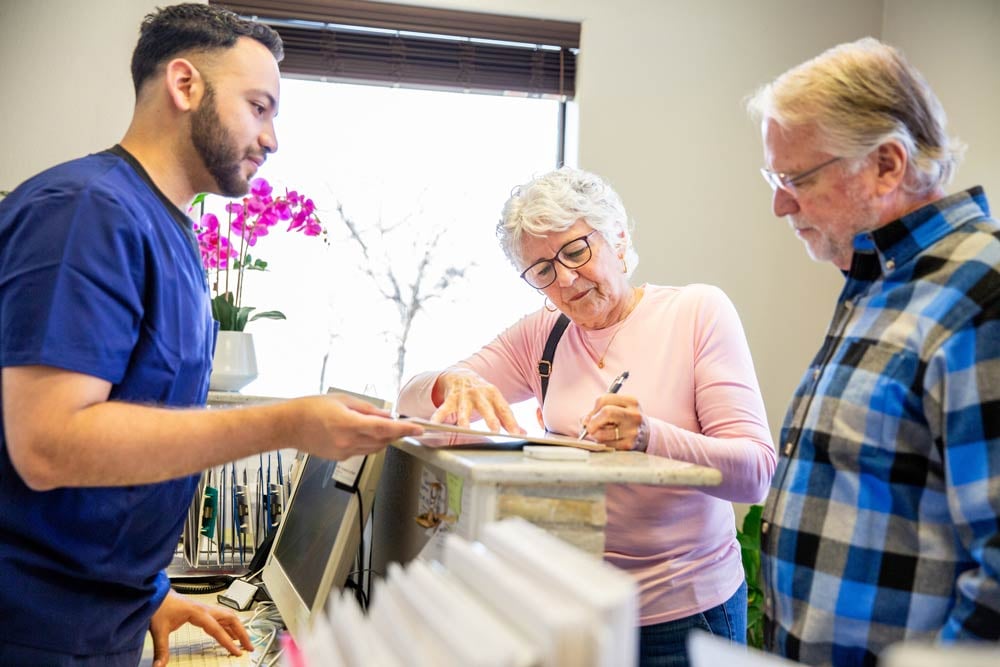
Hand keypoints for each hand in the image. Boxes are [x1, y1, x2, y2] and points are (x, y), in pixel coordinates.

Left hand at [149, 590, 252, 666]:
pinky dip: (229, 626)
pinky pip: (221, 618)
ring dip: (238, 628)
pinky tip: (229, 633)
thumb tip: (160, 666)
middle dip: (242, 633)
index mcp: (198, 612)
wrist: (155, 593)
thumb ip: (161, 650)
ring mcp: (205, 608)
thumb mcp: (159, 630)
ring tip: (244, 641)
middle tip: (249, 646)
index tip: (237, 651)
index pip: (218, 629)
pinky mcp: (202, 611)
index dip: (229, 642)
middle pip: (231, 619)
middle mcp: (205, 609)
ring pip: (228, 616)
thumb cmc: (158, 606)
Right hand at [290, 393, 423, 458]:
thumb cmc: (311, 409)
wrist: (289, 426)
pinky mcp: (340, 457)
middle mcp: (349, 441)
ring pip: (375, 448)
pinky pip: (362, 451)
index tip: (418, 428)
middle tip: (405, 425)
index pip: (385, 428)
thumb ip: (367, 409)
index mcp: (350, 424)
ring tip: (385, 427)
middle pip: (383, 440)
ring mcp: (345, 452)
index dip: (404, 429)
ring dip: (384, 439)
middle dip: (396, 433)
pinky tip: (364, 433)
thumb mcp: (342, 400)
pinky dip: (370, 443)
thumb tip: (386, 414)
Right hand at [430, 368, 524, 433]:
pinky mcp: (450, 398)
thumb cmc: (481, 392)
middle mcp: (479, 394)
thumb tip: (523, 432)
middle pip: (486, 408)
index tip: (518, 433)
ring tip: (463, 430)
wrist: (460, 375)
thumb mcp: (496, 401)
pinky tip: (434, 425)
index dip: (512, 421)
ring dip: (464, 420)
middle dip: (490, 418)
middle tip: (495, 429)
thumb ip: (507, 418)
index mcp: (493, 394)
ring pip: (464, 410)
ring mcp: (464, 396)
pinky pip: (443, 409)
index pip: (504, 409)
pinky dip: (438, 417)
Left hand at [580, 393, 648, 451]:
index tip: (592, 416)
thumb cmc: (624, 419)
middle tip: (590, 427)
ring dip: (596, 434)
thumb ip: (598, 410)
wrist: (645, 435)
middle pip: (606, 412)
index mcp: (631, 401)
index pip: (603, 400)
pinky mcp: (628, 445)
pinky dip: (602, 442)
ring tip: (602, 433)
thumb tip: (584, 422)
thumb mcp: (617, 408)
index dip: (593, 409)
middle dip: (593, 421)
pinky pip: (605, 444)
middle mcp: (634, 415)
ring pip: (602, 432)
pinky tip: (609, 440)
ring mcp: (632, 430)